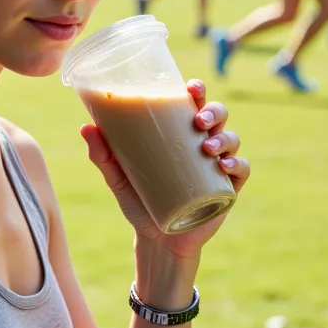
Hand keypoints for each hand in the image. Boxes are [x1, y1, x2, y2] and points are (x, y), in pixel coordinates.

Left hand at [81, 80, 249, 263]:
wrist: (156, 240)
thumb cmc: (140, 202)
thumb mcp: (119, 178)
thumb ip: (103, 155)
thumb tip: (85, 127)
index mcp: (180, 134)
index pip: (193, 104)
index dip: (197, 91)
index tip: (191, 87)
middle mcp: (202, 144)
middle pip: (217, 116)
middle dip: (213, 111)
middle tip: (198, 120)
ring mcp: (217, 166)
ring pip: (231, 139)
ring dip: (224, 137)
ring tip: (207, 147)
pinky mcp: (227, 189)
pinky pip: (241, 170)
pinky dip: (237, 164)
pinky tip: (224, 166)